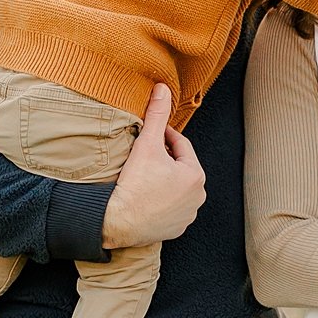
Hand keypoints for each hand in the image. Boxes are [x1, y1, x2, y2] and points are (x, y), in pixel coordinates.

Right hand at [101, 85, 205, 248]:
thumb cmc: (135, 184)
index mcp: (195, 174)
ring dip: (164, 179)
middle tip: (145, 154)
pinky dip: (162, 200)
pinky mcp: (176, 228)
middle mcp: (197, 196)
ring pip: (176, 187)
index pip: (180, 145)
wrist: (119, 221)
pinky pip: (171, 208)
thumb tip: (163, 89)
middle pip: (179, 167)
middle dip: (165, 158)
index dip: (164, 135)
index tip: (151, 133)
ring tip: (145, 175)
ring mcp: (188, 215)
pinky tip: (147, 195)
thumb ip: (156, 116)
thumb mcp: (146, 144)